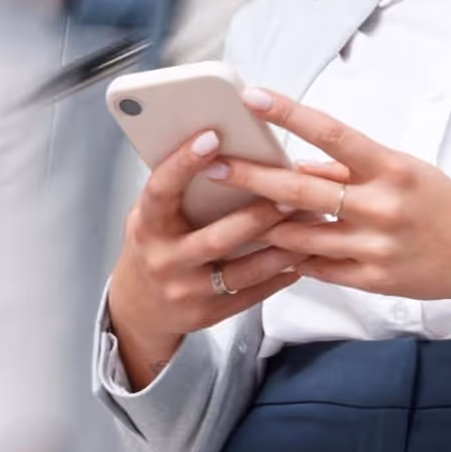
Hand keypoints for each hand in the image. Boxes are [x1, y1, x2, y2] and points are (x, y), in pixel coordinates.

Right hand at [106, 129, 312, 388]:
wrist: (139, 308)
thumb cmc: (154, 246)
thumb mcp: (152, 216)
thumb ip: (178, 189)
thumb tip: (219, 145)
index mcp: (147, 227)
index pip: (161, 190)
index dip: (183, 163)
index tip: (212, 136)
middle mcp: (164, 261)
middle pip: (216, 238)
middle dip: (258, 216)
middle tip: (293, 194)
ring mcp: (186, 292)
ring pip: (243, 271)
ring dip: (282, 248)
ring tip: (311, 225)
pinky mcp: (207, 315)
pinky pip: (251, 295)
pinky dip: (279, 277)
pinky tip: (301, 258)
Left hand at [207, 89, 450, 338]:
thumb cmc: (441, 204)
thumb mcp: (405, 171)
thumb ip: (352, 167)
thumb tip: (301, 164)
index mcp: (392, 168)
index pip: (332, 133)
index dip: (289, 114)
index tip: (251, 97)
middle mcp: (383, 206)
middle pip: (303, 188)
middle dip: (253, 175)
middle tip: (214, 163)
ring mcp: (375, 247)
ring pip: (302, 235)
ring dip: (267, 223)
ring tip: (235, 211)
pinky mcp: (372, 280)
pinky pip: (317, 267)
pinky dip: (294, 255)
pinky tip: (275, 247)